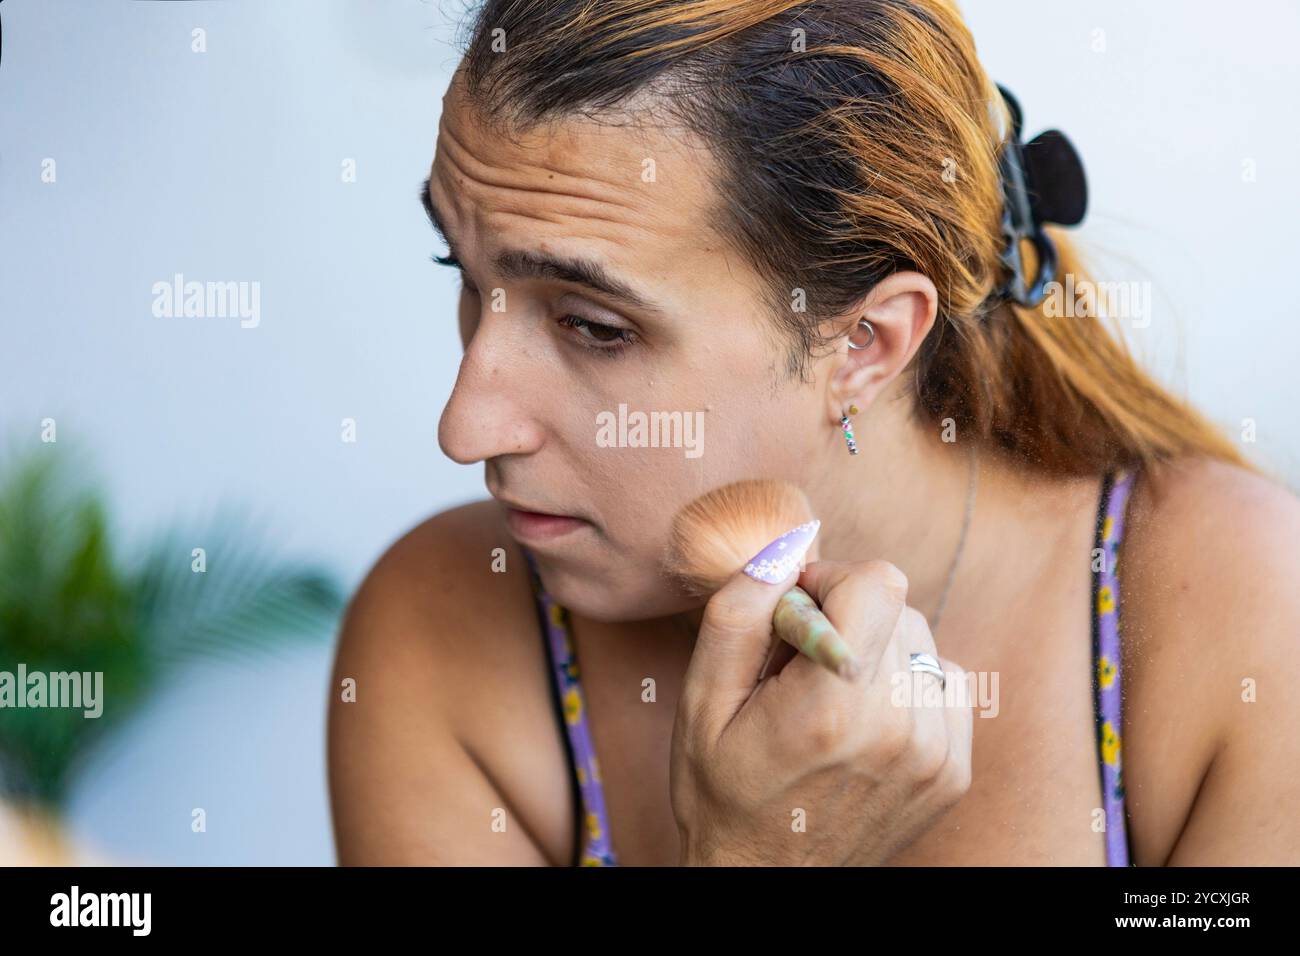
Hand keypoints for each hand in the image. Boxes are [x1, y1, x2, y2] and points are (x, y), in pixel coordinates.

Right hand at [671, 558, 972, 865]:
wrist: (765, 883)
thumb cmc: (722, 790)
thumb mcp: (701, 699)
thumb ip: (740, 611)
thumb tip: (788, 542)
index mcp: (832, 705)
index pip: (879, 582)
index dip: (829, 580)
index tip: (794, 615)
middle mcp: (898, 728)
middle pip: (899, 607)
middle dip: (848, 617)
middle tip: (800, 668)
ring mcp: (935, 754)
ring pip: (922, 642)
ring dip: (878, 651)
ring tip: (831, 699)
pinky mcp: (953, 771)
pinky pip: (943, 683)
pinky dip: (906, 687)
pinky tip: (864, 721)